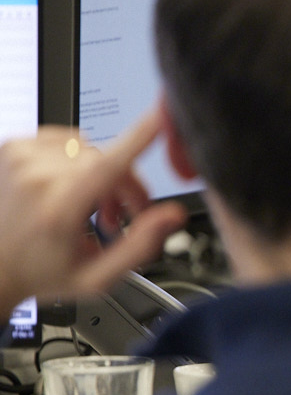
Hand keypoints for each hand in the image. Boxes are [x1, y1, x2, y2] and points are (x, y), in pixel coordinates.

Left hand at [0, 114, 187, 313]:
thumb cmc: (43, 272)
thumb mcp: (97, 278)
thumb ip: (139, 246)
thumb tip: (171, 216)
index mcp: (56, 211)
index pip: (105, 166)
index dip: (139, 139)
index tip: (162, 116)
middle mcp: (34, 179)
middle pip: (108, 160)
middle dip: (125, 185)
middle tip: (120, 216)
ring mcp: (20, 159)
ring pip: (91, 149)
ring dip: (102, 172)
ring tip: (91, 204)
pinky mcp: (14, 146)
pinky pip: (68, 139)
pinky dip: (78, 158)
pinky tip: (69, 184)